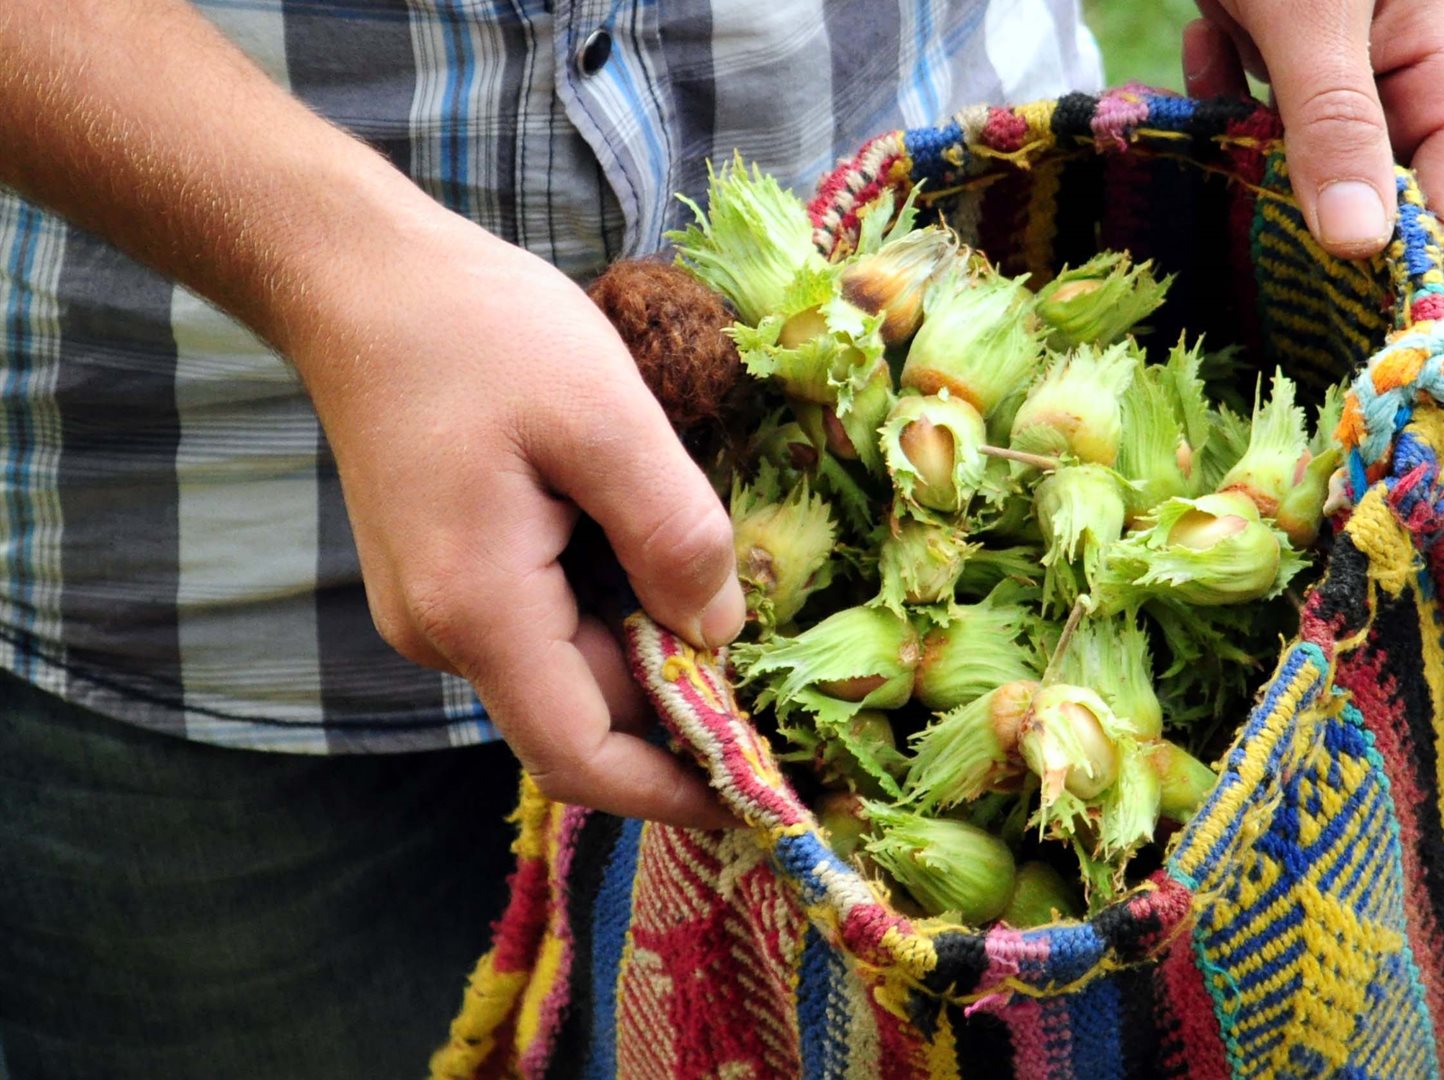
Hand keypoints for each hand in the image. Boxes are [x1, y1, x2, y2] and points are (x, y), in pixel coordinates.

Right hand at [287, 205, 744, 826]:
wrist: (356, 278)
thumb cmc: (479, 332)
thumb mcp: (605, 417)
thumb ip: (674, 534)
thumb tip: (719, 633)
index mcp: (479, 611)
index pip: (582, 757)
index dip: (674, 790)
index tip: (759, 798)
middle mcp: (444, 635)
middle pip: (582, 713)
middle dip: (678, 701)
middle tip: (772, 659)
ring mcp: (435, 608)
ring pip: (568, 666)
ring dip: (645, 643)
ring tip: (711, 575)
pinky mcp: (443, 575)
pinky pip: (544, 622)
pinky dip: (609, 606)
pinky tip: (641, 538)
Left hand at [1183, 0, 1443, 277]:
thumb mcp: (1308, 17)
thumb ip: (1335, 126)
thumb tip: (1361, 247)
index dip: (1393, 260)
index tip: (1306, 241)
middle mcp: (1428, 93)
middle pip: (1383, 218)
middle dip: (1303, 199)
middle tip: (1247, 138)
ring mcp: (1369, 83)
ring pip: (1314, 181)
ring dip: (1252, 145)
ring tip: (1224, 61)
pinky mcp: (1308, 71)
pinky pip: (1269, 133)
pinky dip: (1227, 100)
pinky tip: (1207, 41)